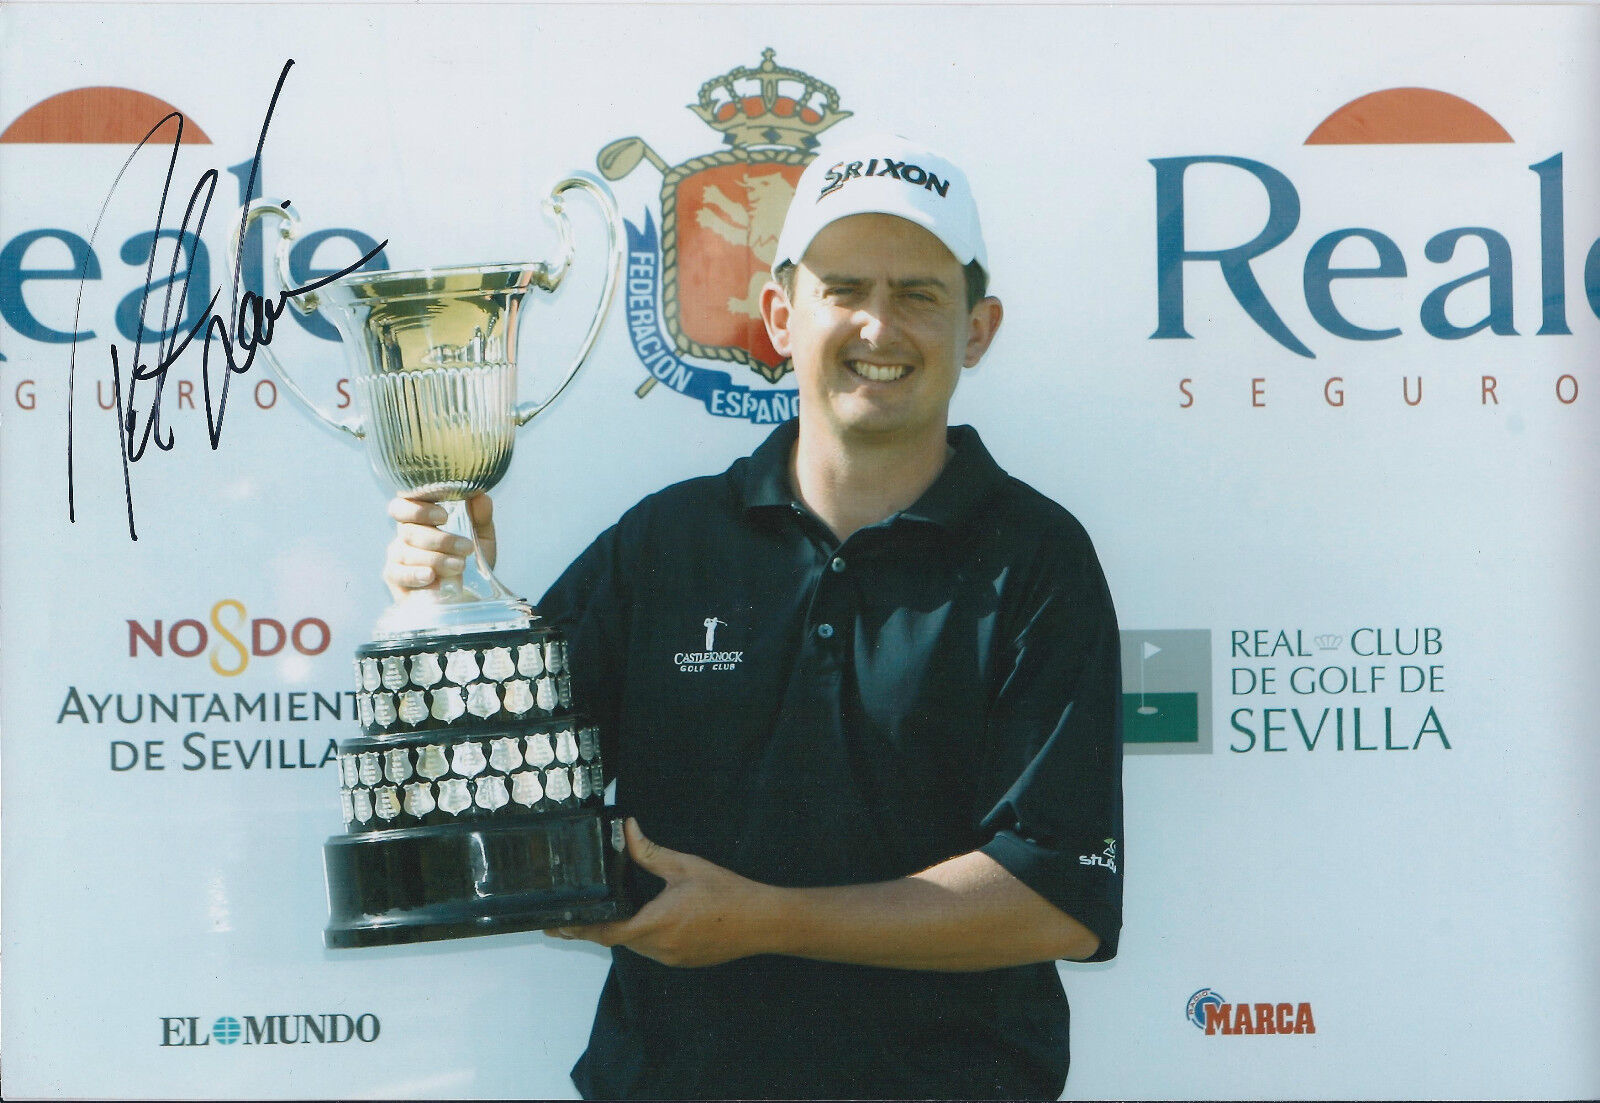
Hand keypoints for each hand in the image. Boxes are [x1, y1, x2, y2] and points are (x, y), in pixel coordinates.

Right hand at [381, 493, 496, 600]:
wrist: (470, 595)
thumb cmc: (470, 561)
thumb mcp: (482, 538)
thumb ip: (481, 517)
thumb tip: (481, 496)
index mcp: (421, 519)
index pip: (403, 504)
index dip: (418, 508)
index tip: (444, 516)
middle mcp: (404, 535)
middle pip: (409, 531)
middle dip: (439, 540)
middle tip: (465, 548)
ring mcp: (397, 557)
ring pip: (407, 553)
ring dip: (436, 560)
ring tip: (460, 566)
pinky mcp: (395, 579)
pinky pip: (399, 574)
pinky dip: (416, 575)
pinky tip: (432, 578)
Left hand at [549, 819, 781, 967]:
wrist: (763, 921)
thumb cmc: (727, 893)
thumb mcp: (684, 866)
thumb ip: (649, 851)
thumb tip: (626, 829)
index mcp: (656, 924)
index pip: (605, 931)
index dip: (578, 928)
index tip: (555, 925)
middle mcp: (659, 948)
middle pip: (616, 939)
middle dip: (595, 926)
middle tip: (572, 913)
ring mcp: (671, 958)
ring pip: (634, 946)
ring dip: (619, 930)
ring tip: (605, 912)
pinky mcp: (682, 961)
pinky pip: (652, 950)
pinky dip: (641, 935)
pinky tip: (643, 919)